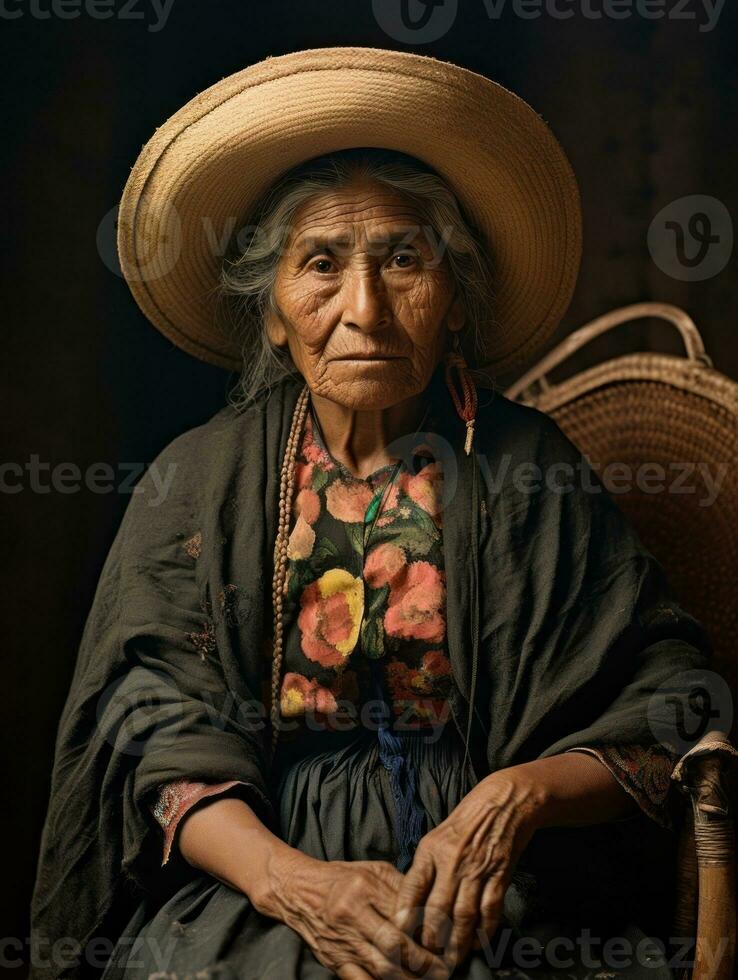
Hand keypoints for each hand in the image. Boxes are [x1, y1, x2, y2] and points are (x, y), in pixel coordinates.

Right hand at [265, 851, 450, 979]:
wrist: (300, 892)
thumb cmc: (343, 879)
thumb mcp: (374, 870)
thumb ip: (402, 886)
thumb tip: (431, 908)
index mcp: (365, 886)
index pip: (404, 913)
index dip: (428, 931)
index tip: (447, 941)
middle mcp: (352, 914)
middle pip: (395, 945)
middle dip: (424, 962)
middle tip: (444, 969)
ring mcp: (342, 940)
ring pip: (381, 968)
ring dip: (410, 979)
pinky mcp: (334, 961)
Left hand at [392, 769, 544, 968]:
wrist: (502, 802)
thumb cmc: (465, 821)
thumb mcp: (436, 836)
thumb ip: (425, 867)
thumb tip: (411, 901)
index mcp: (431, 850)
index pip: (411, 887)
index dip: (404, 915)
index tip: (398, 935)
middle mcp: (451, 861)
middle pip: (436, 909)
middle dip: (429, 939)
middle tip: (425, 959)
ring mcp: (476, 869)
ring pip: (462, 916)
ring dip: (456, 943)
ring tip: (449, 961)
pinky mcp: (499, 874)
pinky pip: (490, 910)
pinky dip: (484, 931)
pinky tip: (478, 944)